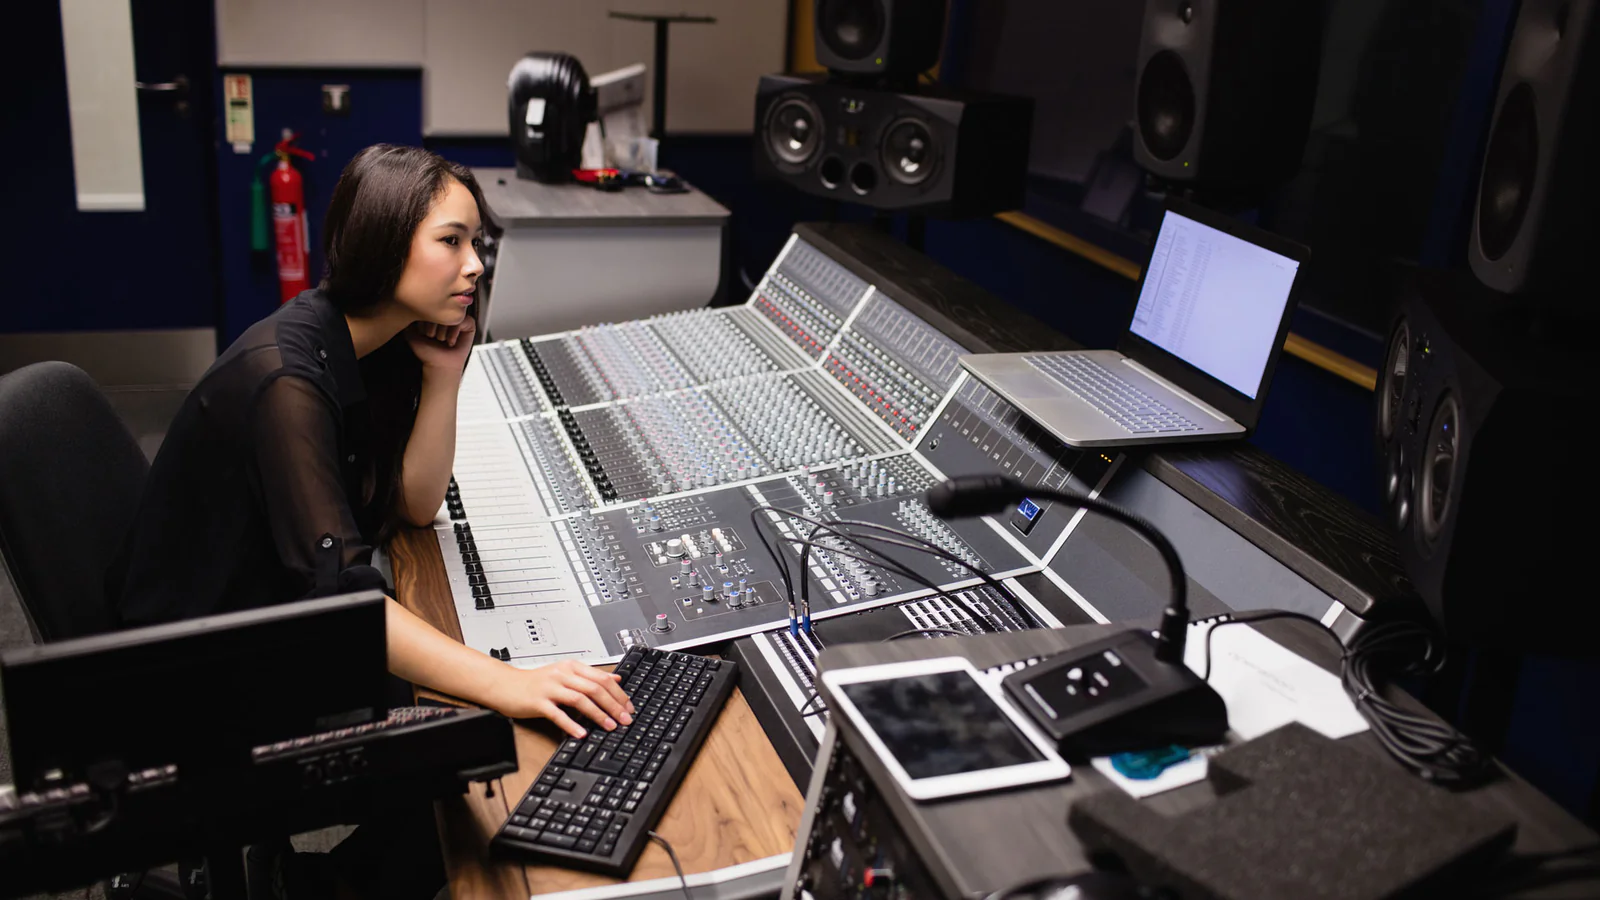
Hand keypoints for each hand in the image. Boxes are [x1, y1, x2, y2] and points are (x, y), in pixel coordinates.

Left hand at [406, 314, 475, 372]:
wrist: (439, 365)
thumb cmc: (427, 351)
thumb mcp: (411, 334)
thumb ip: (408, 321)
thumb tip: (405, 307)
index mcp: (434, 312)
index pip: (430, 306)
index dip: (425, 319)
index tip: (423, 333)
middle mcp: (446, 313)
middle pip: (442, 308)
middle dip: (435, 324)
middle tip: (432, 337)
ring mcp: (458, 318)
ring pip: (452, 314)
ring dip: (444, 330)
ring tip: (441, 340)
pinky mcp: (469, 324)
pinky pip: (463, 321)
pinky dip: (455, 332)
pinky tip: (450, 342)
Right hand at [492, 659, 634, 738]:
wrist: (505, 685)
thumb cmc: (534, 682)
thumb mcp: (565, 673)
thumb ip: (590, 676)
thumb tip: (616, 679)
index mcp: (571, 667)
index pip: (602, 678)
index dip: (619, 694)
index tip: (629, 708)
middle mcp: (562, 675)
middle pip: (595, 689)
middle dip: (613, 705)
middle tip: (625, 719)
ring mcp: (550, 687)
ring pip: (580, 699)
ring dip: (598, 714)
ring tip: (610, 726)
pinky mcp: (538, 702)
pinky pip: (558, 714)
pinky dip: (571, 724)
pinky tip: (582, 733)